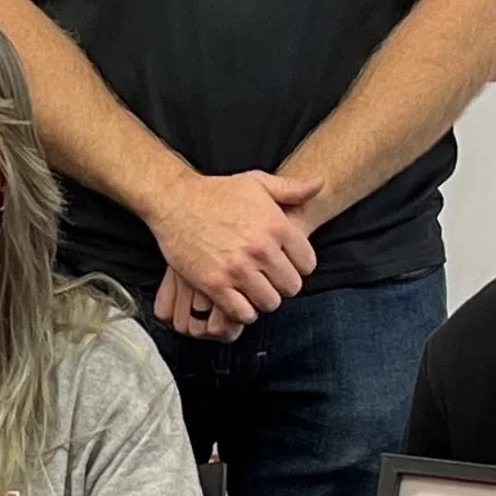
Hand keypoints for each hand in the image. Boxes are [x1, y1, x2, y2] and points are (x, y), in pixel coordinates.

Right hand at [146, 170, 320, 331]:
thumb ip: (290, 188)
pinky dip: (243, 311)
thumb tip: (320, 184)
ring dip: (263, 300)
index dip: (298, 267)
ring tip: (253, 290)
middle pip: (291, 287)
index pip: (307, 264)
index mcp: (276, 225)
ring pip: (269, 303)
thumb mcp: (257, 182)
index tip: (285, 265)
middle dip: (282, 285)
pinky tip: (237, 300)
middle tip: (268, 279)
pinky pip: (242, 313)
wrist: (175, 200)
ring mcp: (237, 268)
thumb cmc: (217, 192)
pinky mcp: (214, 284)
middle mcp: (260, 248)